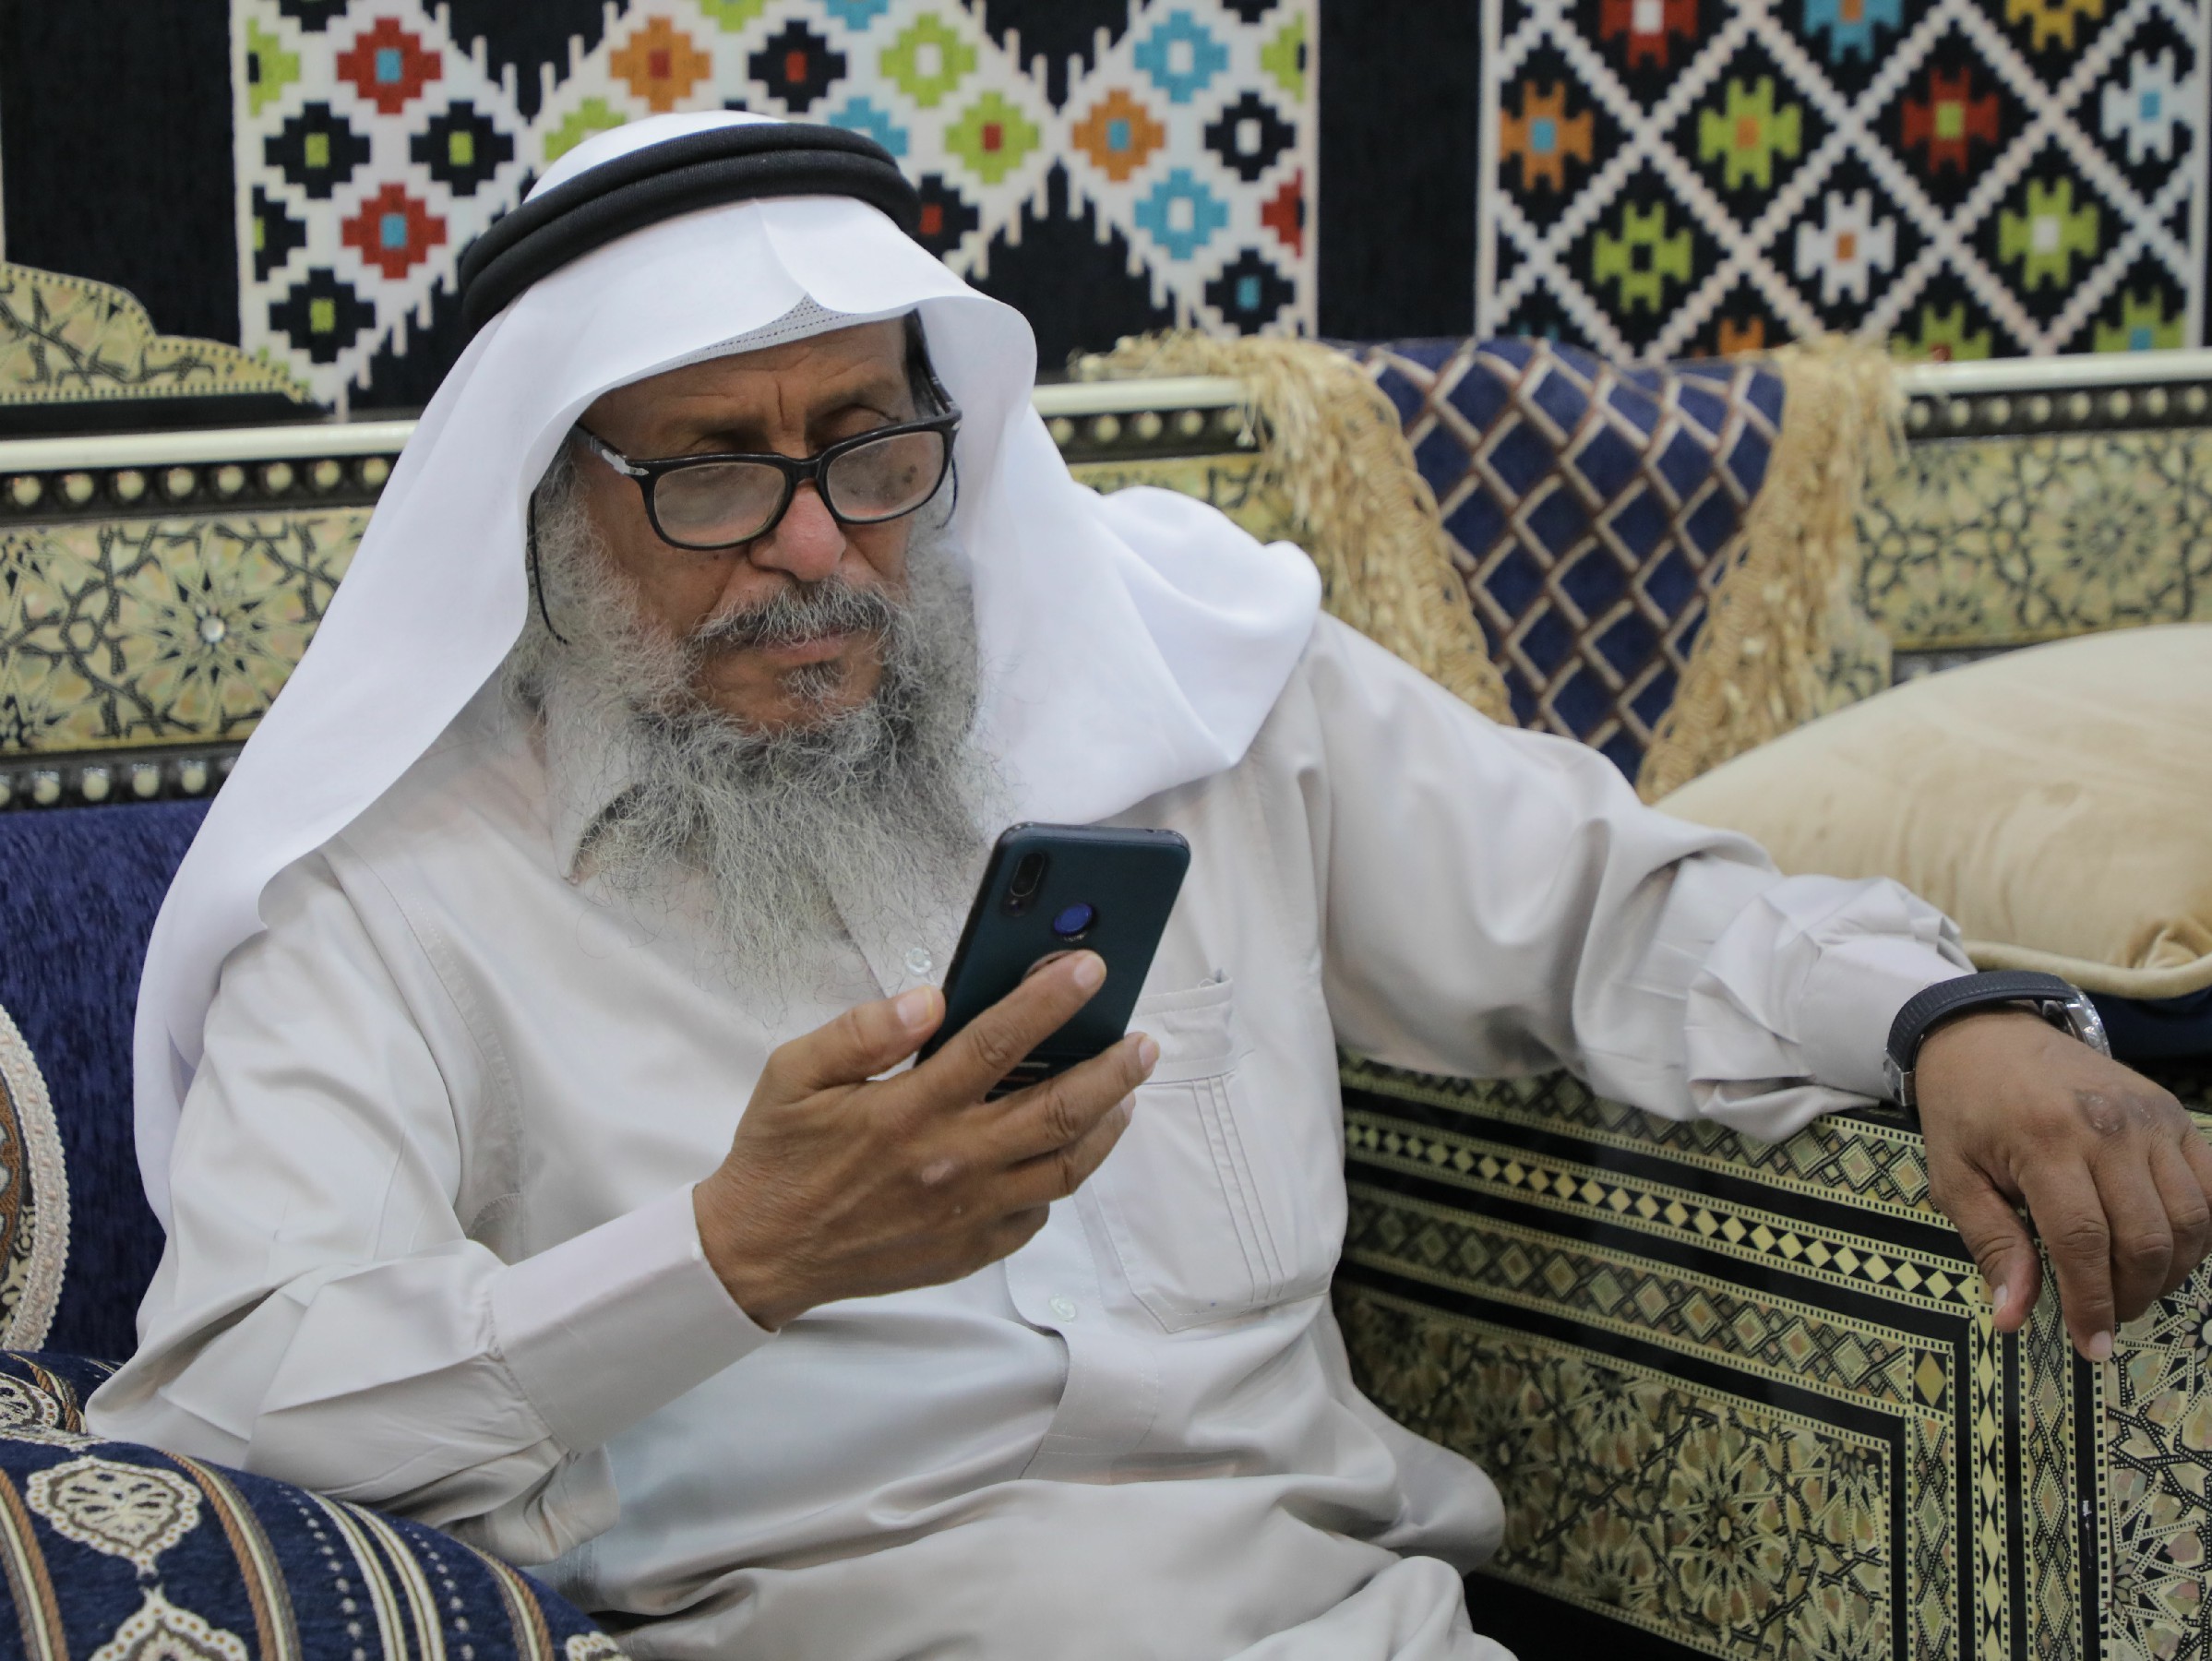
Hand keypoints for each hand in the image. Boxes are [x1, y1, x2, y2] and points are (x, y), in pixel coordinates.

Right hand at [691, 950, 1157, 1328]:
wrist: (761, 1256)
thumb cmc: (779, 1157)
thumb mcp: (794, 1074)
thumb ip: (862, 1031)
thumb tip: (929, 1000)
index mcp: (909, 1111)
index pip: (997, 1043)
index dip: (1050, 1000)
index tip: (1090, 969)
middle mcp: (950, 1163)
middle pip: (1057, 1110)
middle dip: (1111, 1068)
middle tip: (1142, 1041)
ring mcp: (968, 1213)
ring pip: (1065, 1166)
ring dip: (1107, 1124)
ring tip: (1126, 1091)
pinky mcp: (971, 1250)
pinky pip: (1038, 1213)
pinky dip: (1061, 1175)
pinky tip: (1067, 1148)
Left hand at [1916, 1009, 2211, 1359]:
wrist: (1988, 1035)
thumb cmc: (1965, 1110)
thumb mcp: (1955, 1177)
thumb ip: (1991, 1246)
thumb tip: (2013, 1318)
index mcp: (2045, 1141)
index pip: (2083, 1242)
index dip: (2092, 1303)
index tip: (2090, 1346)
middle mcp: (2108, 1127)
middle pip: (2146, 1238)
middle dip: (2131, 1294)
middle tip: (2107, 1315)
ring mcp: (2150, 1117)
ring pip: (2191, 1218)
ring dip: (2171, 1270)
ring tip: (2133, 1286)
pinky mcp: (2174, 1113)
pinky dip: (2202, 1228)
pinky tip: (2168, 1248)